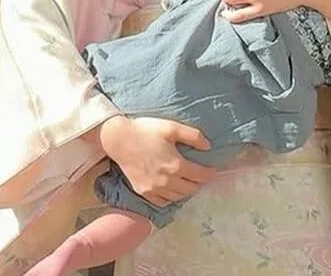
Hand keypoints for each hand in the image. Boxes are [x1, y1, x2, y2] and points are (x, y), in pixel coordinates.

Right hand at [97, 115, 215, 206]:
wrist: (118, 139)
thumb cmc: (145, 131)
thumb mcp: (172, 127)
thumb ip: (193, 136)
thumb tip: (208, 146)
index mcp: (176, 165)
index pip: (200, 175)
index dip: (210, 173)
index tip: (212, 169)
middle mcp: (166, 181)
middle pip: (191, 189)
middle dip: (199, 182)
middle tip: (200, 175)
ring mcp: (154, 189)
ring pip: (178, 197)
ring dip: (186, 191)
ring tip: (188, 182)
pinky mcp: (143, 191)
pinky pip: (162, 202)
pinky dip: (171, 198)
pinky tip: (172, 189)